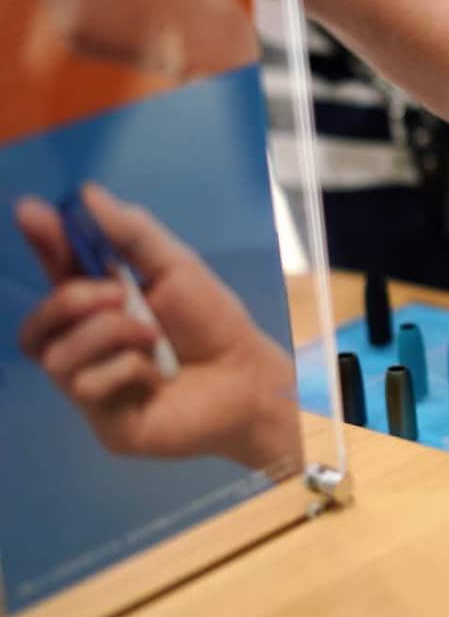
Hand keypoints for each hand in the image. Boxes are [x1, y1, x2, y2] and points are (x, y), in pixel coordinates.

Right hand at [16, 184, 301, 474]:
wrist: (249, 376)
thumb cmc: (214, 323)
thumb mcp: (177, 267)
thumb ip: (132, 234)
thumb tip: (86, 195)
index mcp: (100, 304)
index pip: (54, 272)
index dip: (41, 243)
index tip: (31, 212)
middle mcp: (87, 347)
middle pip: (35, 324)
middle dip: (71, 300)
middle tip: (120, 294)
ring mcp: (92, 386)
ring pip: (56, 357)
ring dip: (108, 335)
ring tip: (153, 338)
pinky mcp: (106, 421)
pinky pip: (86, 387)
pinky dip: (125, 371)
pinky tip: (156, 377)